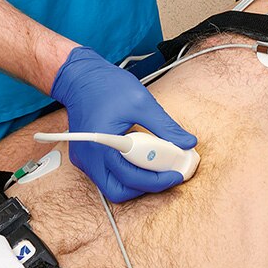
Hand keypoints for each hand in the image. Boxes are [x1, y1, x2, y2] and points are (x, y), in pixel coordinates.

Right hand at [51, 47, 196, 202]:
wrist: (80, 77)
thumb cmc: (107, 85)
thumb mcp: (142, 102)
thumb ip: (165, 126)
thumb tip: (187, 142)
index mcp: (104, 146)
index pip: (132, 178)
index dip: (158, 180)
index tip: (177, 174)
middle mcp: (90, 158)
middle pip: (120, 190)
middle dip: (146, 185)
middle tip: (166, 174)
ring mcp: (84, 160)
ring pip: (112, 185)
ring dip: (135, 180)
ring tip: (155, 163)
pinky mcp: (85, 157)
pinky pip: (106, 174)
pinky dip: (125, 171)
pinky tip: (139, 154)